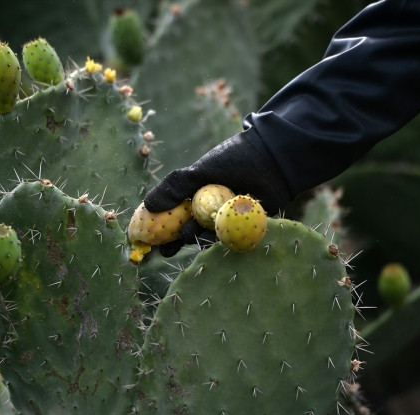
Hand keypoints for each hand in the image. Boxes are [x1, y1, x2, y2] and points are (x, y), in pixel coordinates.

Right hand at [144, 132, 291, 255]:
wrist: (270, 160)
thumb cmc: (233, 160)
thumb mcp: (199, 171)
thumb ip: (175, 187)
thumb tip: (150, 205)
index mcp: (195, 198)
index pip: (173, 217)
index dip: (160, 229)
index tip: (149, 239)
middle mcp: (209, 212)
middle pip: (187, 232)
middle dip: (175, 242)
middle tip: (166, 248)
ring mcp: (226, 222)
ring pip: (206, 238)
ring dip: (196, 238)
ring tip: (190, 232)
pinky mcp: (244, 230)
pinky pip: (229, 241)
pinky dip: (219, 240)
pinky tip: (214, 234)